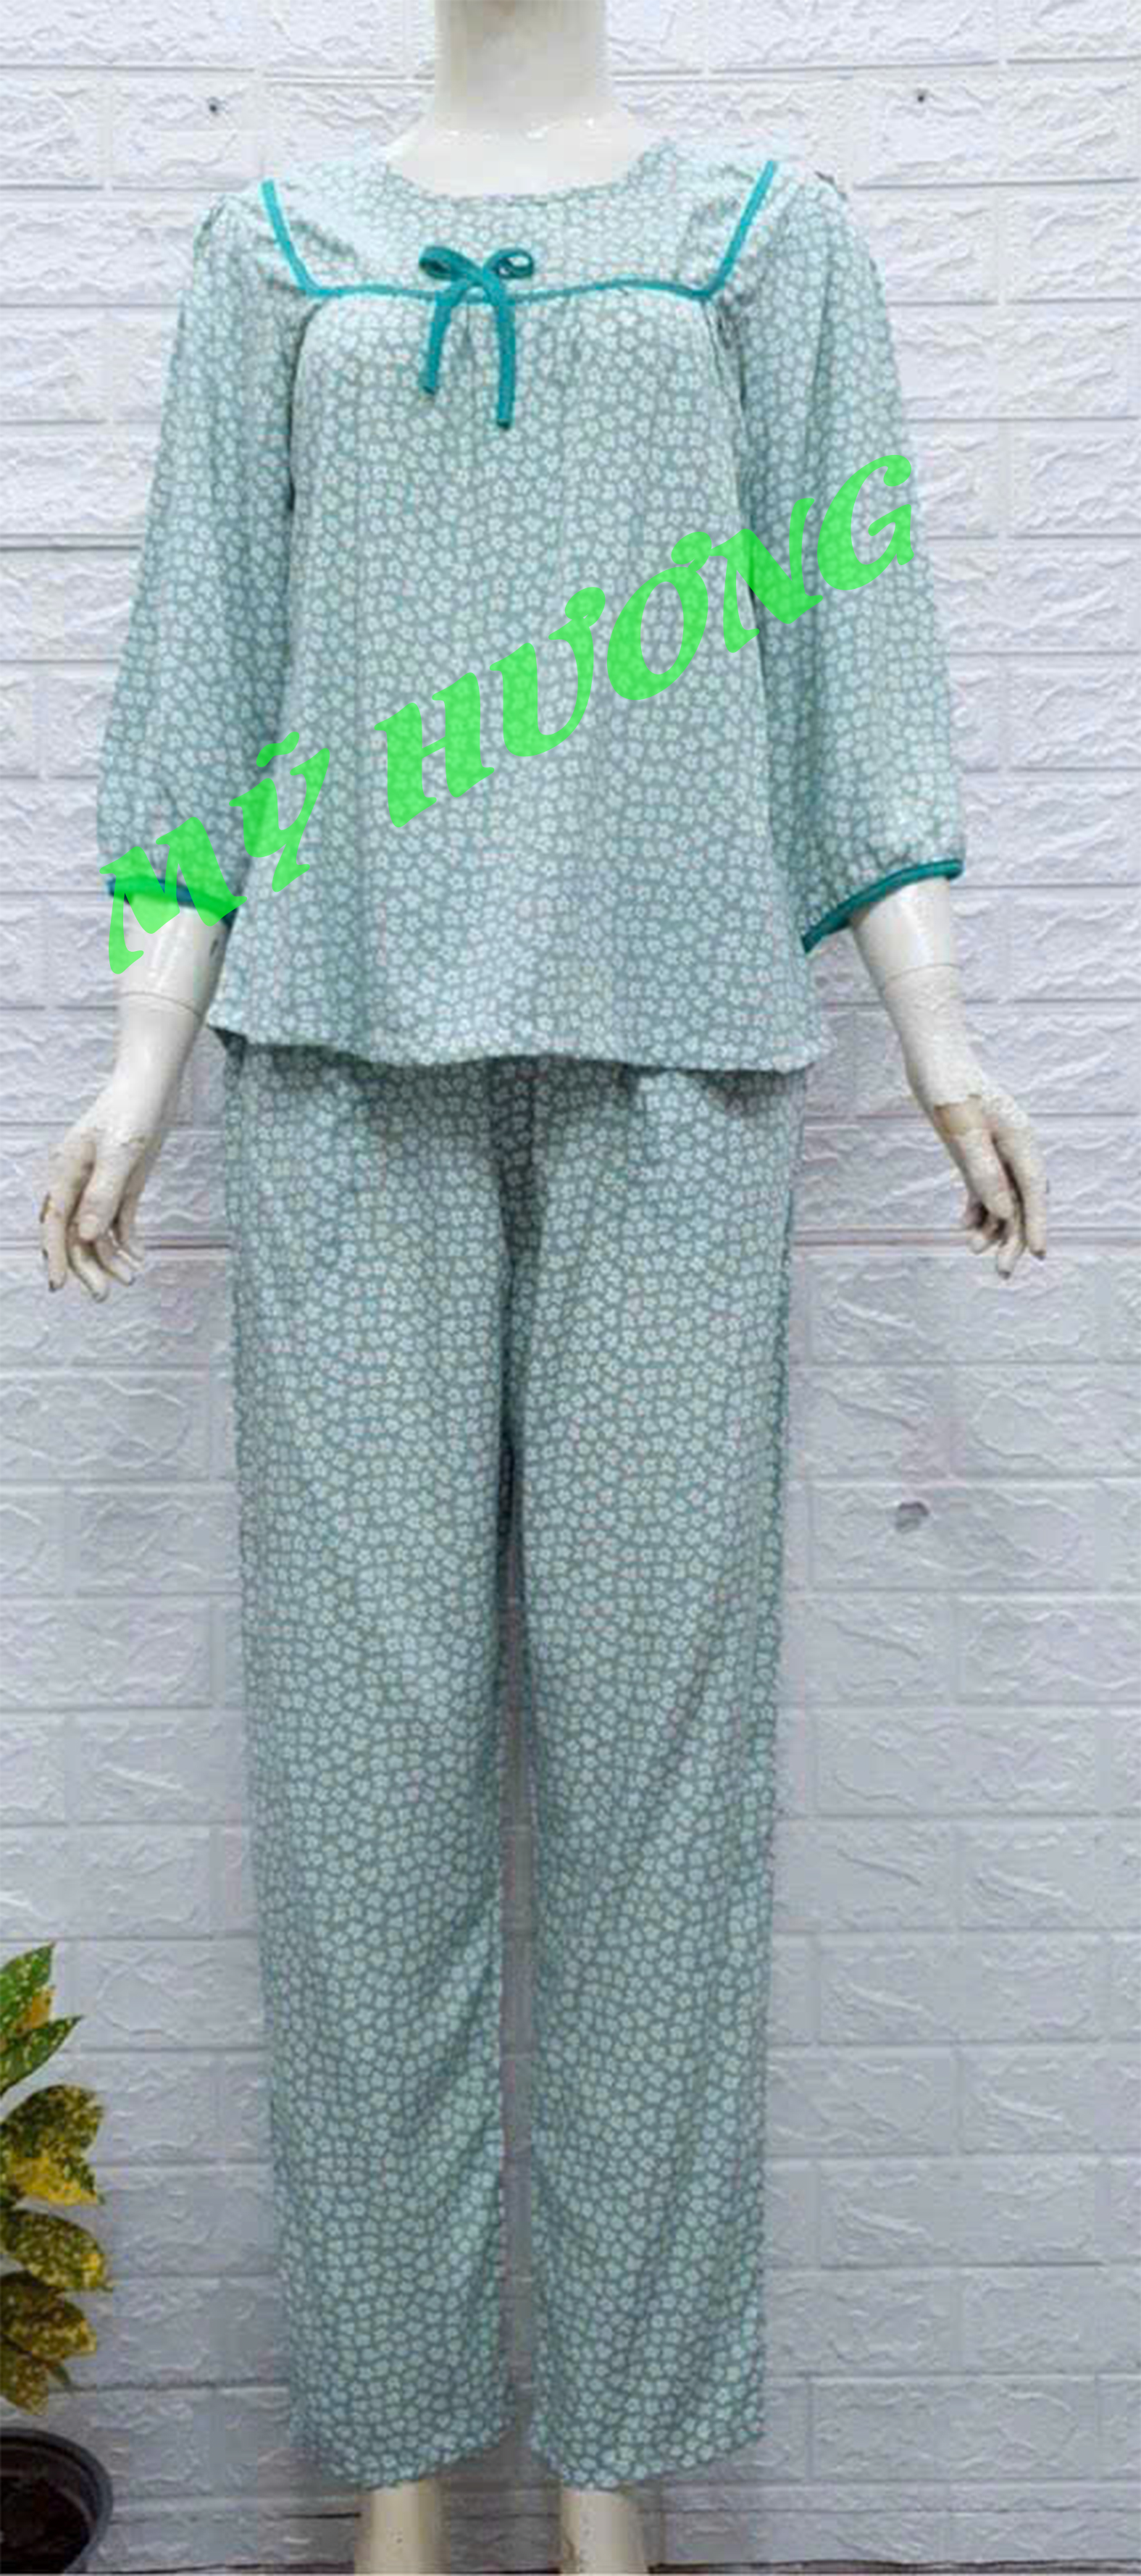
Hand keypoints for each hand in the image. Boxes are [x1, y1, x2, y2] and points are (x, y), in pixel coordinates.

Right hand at [39, 1062, 177, 1299]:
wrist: (153, 1086)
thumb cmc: (132, 1112)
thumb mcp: (120, 1153)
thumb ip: (103, 1194)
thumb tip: (85, 1236)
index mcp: (66, 1172)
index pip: (54, 1222)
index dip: (55, 1254)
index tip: (60, 1285)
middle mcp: (78, 1183)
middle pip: (74, 1233)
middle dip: (87, 1265)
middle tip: (103, 1296)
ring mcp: (101, 1186)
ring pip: (96, 1231)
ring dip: (110, 1257)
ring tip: (130, 1280)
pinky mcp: (123, 1186)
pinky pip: (119, 1221)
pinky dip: (126, 1241)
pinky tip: (138, 1258)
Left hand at [905, 1052, 1048, 1279]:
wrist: (933, 1059)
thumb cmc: (948, 1089)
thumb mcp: (962, 1132)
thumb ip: (983, 1172)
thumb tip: (1003, 1213)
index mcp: (1020, 1139)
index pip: (1034, 1190)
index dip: (1037, 1223)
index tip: (1039, 1253)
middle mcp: (1014, 1148)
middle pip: (1021, 1200)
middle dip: (1014, 1237)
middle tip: (1001, 1272)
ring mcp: (995, 1150)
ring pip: (1002, 1198)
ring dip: (992, 1226)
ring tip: (974, 1250)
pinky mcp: (976, 1152)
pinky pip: (983, 1188)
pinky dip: (977, 1208)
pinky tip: (964, 1226)